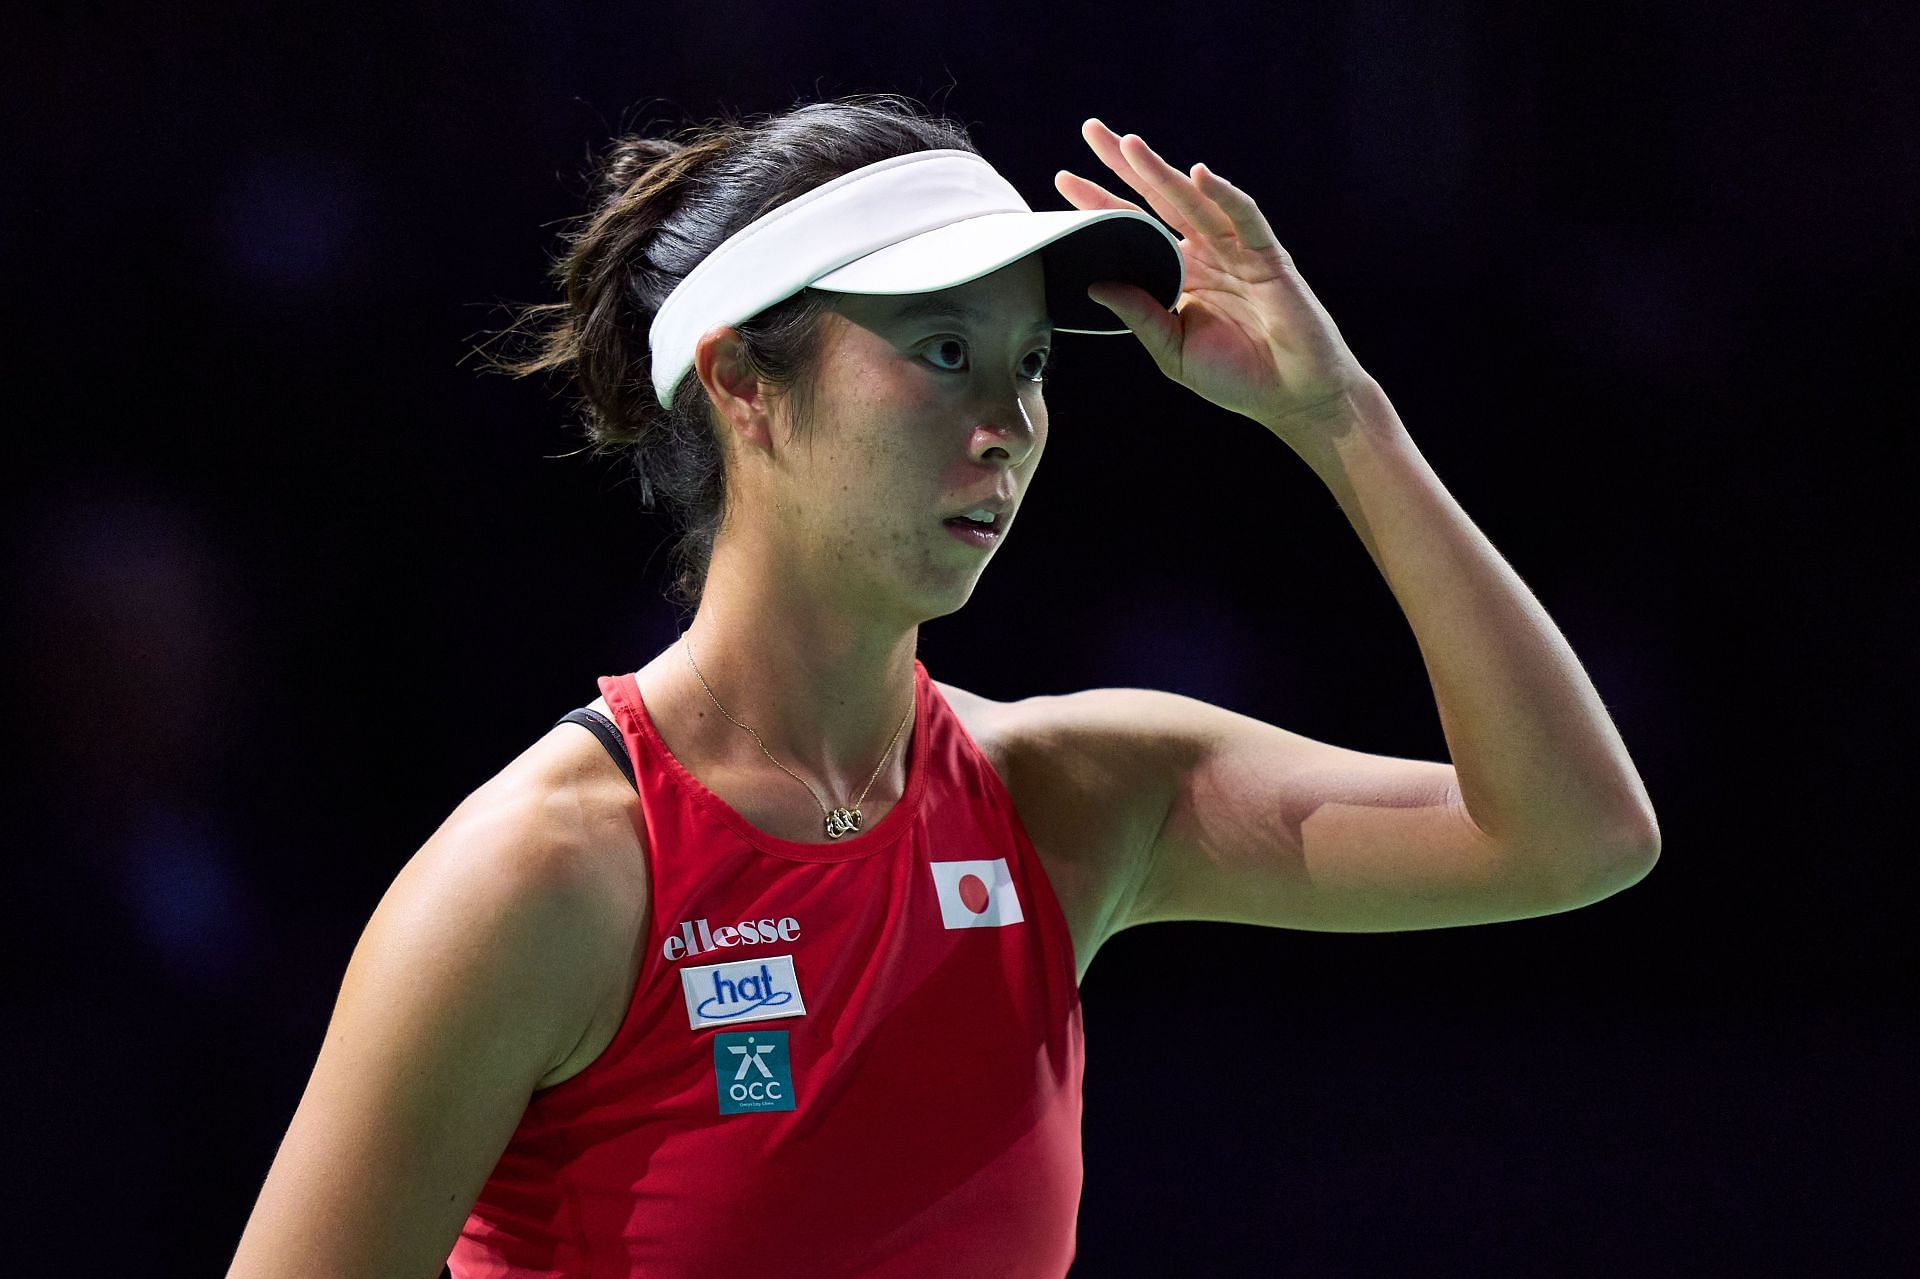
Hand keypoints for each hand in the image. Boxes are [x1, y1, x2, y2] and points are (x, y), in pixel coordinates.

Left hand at [1056, 119, 1378, 441]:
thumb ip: (1140, 316)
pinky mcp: (1268, 256)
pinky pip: (1243, 218)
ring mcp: (1237, 251)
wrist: (1293, 396)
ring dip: (1162, 172)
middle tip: (1091, 130)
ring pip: (1194, 201)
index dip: (1101, 203)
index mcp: (1181, 275)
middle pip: (1158, 200)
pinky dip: (1223, 195)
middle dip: (1125, 165)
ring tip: (1130, 145)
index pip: (1134, 229)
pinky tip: (1199, 176)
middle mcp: (1206, 254)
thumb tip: (1094, 284)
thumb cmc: (1238, 378)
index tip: (1062, 180)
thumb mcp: (1173, 351)